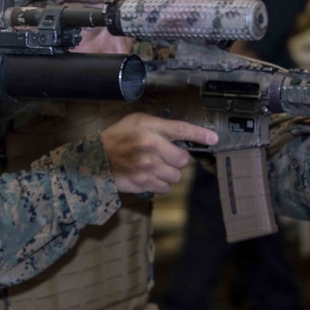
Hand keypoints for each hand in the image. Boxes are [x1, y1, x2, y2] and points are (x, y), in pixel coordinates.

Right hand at [101, 113, 217, 194]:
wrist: (95, 159)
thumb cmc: (116, 138)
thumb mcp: (135, 122)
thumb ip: (159, 127)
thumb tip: (183, 136)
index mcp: (149, 128)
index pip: (181, 130)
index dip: (200, 135)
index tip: (214, 139)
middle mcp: (151, 146)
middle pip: (183, 159)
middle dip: (177, 160)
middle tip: (164, 157)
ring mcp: (148, 166)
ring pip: (176, 176)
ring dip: (168, 173)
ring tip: (154, 167)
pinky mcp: (144, 182)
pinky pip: (165, 187)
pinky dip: (159, 184)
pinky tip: (148, 176)